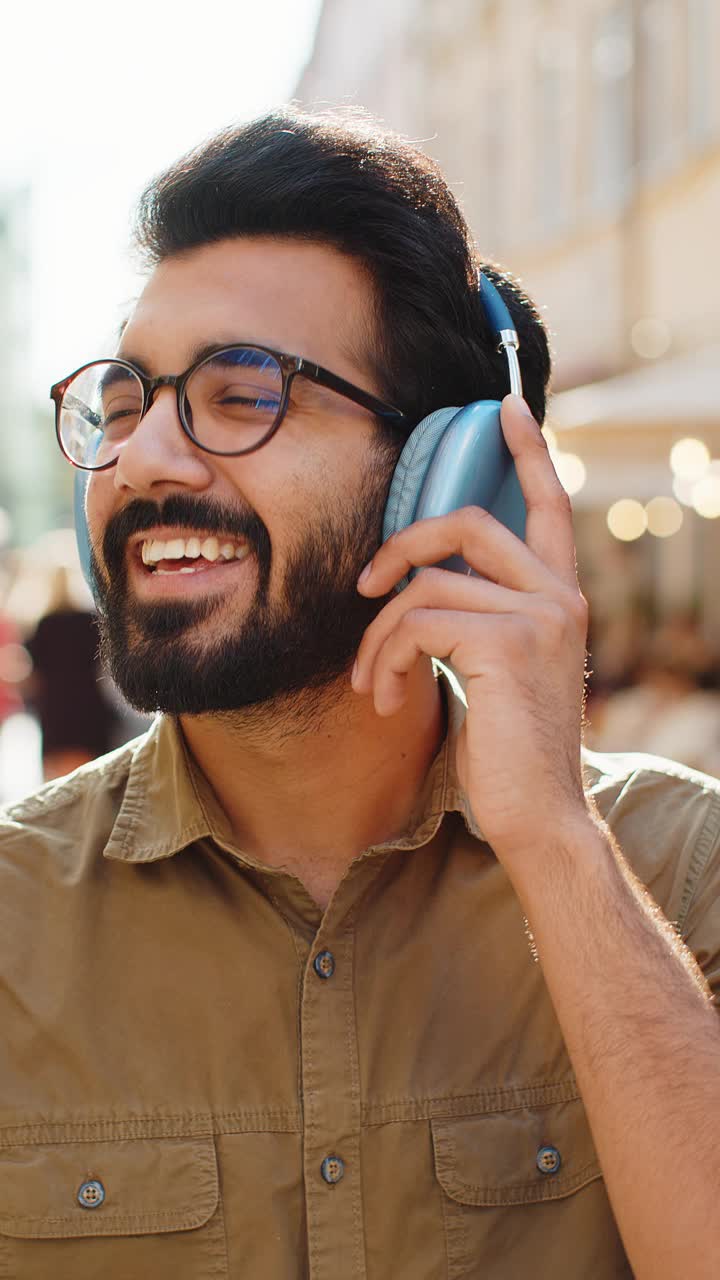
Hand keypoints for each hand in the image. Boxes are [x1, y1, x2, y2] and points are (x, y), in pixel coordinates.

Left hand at [351, 394, 591, 866]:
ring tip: (373, 684)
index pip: (549, 507)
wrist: (536, 815)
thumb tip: (413, 591)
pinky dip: (387, 660)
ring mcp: (539, 615)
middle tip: (363, 588)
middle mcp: (559, 597)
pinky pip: (416, 622)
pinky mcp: (507, 642)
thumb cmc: (507, 751)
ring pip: (425, 584)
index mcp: (558, 599)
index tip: (502, 407)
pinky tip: (388, 701)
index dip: (526, 453)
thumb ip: (474, 621)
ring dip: (378, 637)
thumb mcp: (494, 672)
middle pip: (466, 523)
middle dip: (400, 546)